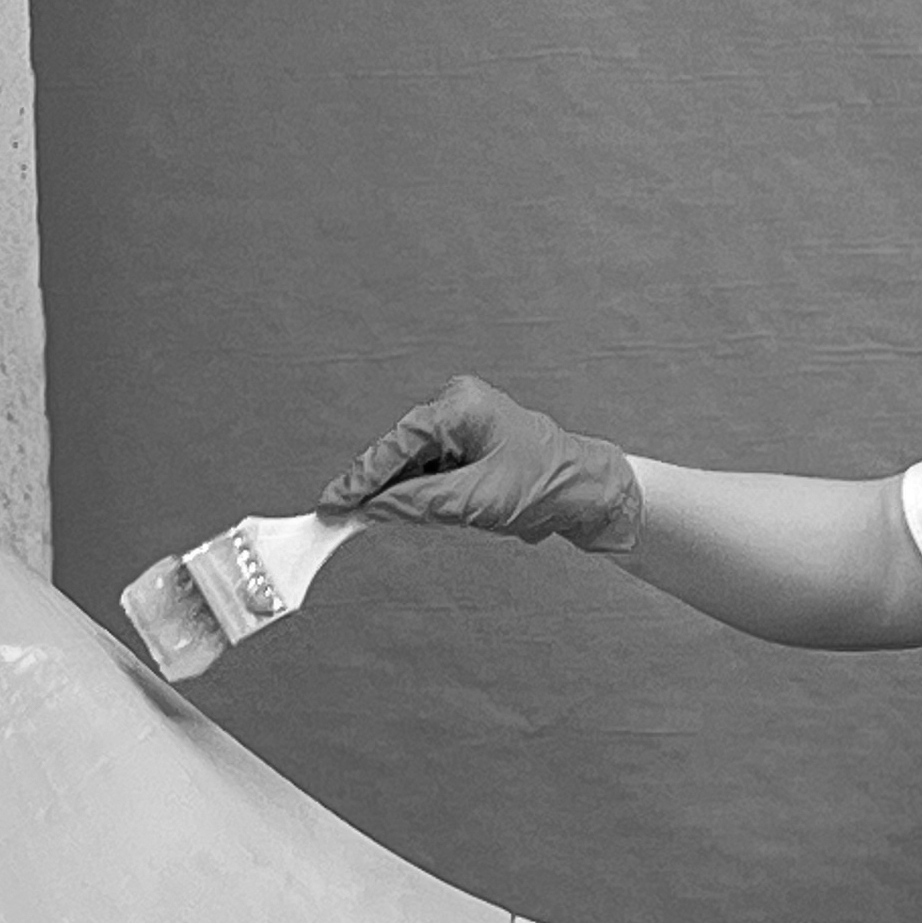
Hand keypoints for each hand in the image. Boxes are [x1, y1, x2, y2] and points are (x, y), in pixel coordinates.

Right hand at [320, 375, 642, 550]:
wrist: (589, 494)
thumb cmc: (546, 487)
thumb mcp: (478, 502)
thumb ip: (420, 504)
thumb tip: (372, 510)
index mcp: (462, 405)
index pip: (399, 441)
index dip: (362, 476)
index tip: (332, 504)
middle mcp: (459, 405)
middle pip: (401, 450)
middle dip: (380, 486)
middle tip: (343, 517)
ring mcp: (463, 422)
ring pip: (414, 463)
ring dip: (405, 493)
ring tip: (403, 517)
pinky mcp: (467, 443)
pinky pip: (431, 469)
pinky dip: (423, 492)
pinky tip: (423, 510)